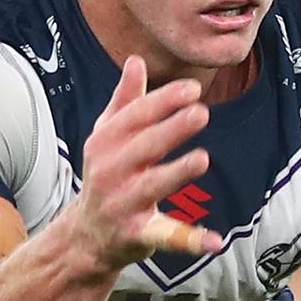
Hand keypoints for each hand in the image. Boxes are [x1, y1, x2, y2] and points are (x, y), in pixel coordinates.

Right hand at [71, 55, 222, 268]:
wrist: (85, 235)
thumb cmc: (106, 173)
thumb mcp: (108, 135)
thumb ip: (125, 99)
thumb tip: (136, 60)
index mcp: (105, 142)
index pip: (136, 116)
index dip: (164, 101)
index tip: (193, 89)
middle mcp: (110, 171)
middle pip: (144, 147)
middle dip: (171, 129)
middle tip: (201, 113)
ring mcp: (123, 204)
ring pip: (152, 186)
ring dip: (176, 173)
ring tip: (203, 158)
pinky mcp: (138, 235)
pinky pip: (166, 236)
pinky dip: (190, 241)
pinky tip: (215, 240)